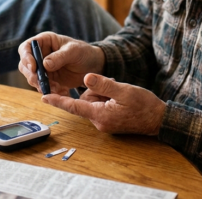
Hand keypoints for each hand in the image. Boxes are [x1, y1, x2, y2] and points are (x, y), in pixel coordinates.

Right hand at [18, 32, 104, 95]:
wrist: (92, 66)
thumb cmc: (83, 52)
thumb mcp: (74, 51)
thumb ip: (60, 56)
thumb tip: (44, 64)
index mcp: (44, 41)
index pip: (26, 48)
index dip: (26, 57)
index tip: (34, 68)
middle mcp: (39, 54)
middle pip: (25, 65)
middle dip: (32, 76)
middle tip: (43, 83)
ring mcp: (42, 68)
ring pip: (32, 78)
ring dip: (42, 85)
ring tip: (57, 88)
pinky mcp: (47, 80)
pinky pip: (42, 87)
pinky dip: (50, 91)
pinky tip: (62, 91)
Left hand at [42, 73, 165, 135]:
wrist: (159, 120)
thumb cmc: (144, 105)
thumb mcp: (124, 90)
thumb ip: (103, 84)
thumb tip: (85, 78)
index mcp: (100, 115)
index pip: (73, 106)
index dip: (58, 100)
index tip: (43, 97)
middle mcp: (99, 122)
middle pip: (86, 100)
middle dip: (96, 91)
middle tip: (115, 87)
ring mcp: (104, 123)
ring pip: (94, 102)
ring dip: (104, 94)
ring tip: (121, 94)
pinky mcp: (110, 122)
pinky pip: (101, 106)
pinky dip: (108, 99)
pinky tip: (121, 99)